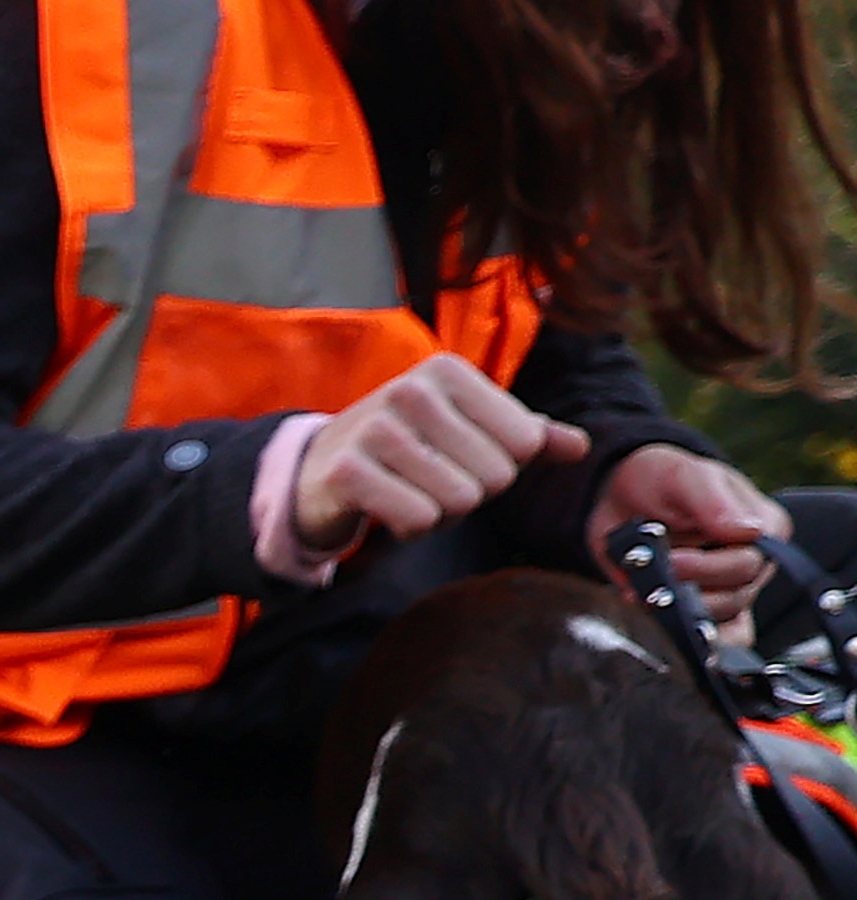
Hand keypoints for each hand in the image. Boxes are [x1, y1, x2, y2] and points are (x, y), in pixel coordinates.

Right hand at [292, 354, 586, 557]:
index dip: (503, 465)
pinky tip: (389, 510)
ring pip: (459, 501)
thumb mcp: (469, 429)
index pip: (525, 442)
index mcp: (448, 371)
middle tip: (432, 481)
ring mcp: (376, 428)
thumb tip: (580, 448)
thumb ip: (528, 435)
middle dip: (471, 493)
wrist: (319, 468)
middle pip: (495, 475)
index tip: (463, 458)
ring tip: (411, 493)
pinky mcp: (347, 471)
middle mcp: (411, 390)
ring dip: (441, 513)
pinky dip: (411, 528)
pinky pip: (418, 519)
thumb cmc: (409, 447)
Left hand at [595, 443, 785, 623]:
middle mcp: (752, 562)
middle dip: (689, 590)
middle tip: (652, 579)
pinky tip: (664, 627)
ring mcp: (726, 588)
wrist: (621, 497)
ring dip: (679, 612)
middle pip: (735, 595)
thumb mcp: (686, 478)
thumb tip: (747, 530)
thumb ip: (713, 503)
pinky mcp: (700, 608)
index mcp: (764, 528)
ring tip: (644, 592)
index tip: (672, 561)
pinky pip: (713, 638)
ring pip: (719, 620)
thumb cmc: (663, 480)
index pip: (752, 561)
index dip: (709, 568)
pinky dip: (690, 639)